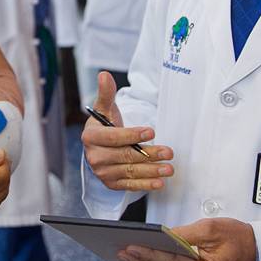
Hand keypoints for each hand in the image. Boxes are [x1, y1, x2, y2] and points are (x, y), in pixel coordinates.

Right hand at [81, 71, 172, 191]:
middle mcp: (94, 156)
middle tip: (169, 152)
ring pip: (130, 171)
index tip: (151, 132)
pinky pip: (130, 185)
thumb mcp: (105, 108)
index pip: (113, 137)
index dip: (133, 135)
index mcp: (91, 136)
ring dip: (151, 171)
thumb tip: (104, 75)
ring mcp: (102, 172)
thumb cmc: (104, 125)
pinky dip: (145, 185)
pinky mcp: (111, 183)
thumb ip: (106, 93)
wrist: (100, 146)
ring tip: (169, 168)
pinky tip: (159, 183)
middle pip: (125, 156)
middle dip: (149, 154)